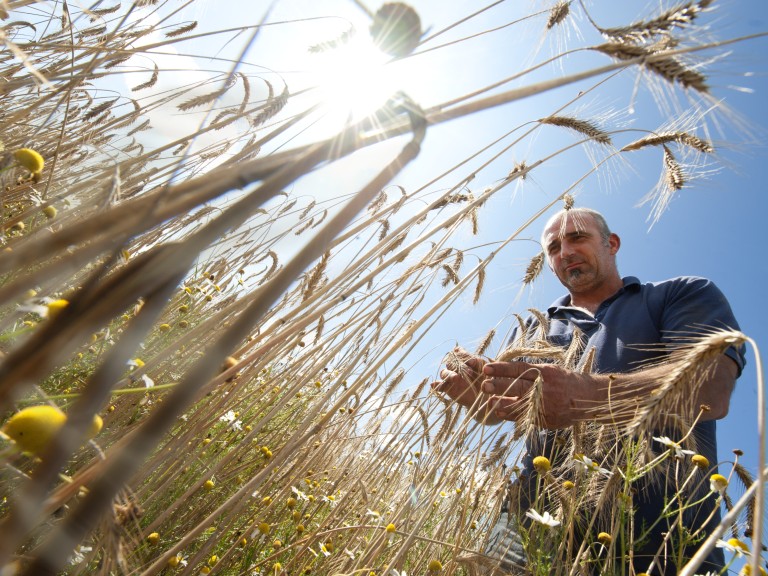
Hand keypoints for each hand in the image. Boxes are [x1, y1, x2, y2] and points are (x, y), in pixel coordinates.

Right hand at [431, 346, 486, 410]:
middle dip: (459, 366)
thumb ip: (478, 361)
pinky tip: (435, 385)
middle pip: (450, 362)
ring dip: (449, 374)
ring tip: (456, 378)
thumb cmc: (489, 379)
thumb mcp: (487, 368)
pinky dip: (437, 385)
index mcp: (465, 359)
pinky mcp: (448, 389)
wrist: (489, 397)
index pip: (458, 352)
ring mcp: (452, 378)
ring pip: (444, 372)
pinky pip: (440, 385)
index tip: (473, 362)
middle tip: (470, 372)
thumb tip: (471, 358)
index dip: (463, 354)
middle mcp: (456, 367)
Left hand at [481, 361, 595, 427]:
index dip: (502, 368)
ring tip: (488, 402)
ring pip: (520, 404)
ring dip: (503, 404)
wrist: (588, 398)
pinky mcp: (547, 419)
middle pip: (518, 386)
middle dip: (499, 386)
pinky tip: (501, 413)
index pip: (519, 369)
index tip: (486, 368)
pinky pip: (526, 417)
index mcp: (545, 373)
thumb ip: (530, 372)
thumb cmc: (565, 381)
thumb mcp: (550, 370)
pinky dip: (512, 415)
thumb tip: (505, 371)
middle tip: (483, 385)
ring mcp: (546, 405)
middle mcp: (545, 388)